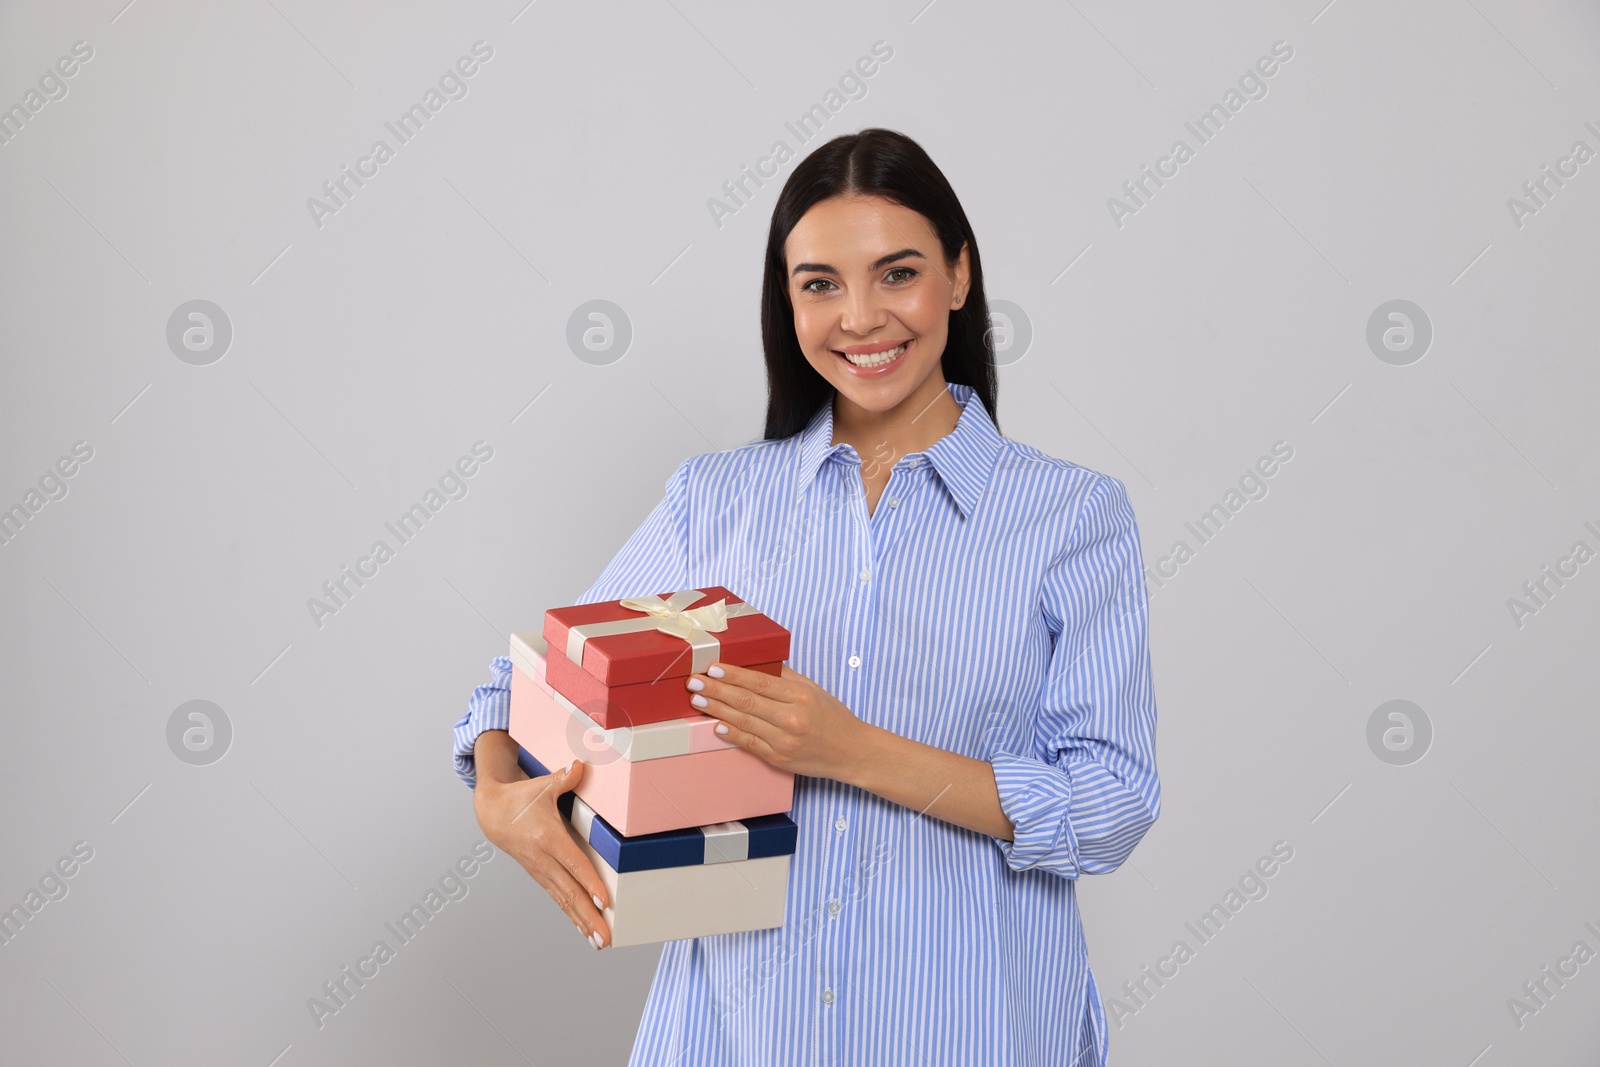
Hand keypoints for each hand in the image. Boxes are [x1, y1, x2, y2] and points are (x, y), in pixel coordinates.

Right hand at [472, 731, 609, 949]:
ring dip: (582, 922)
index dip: (588, 881)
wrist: (491, 813)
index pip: (572, 862)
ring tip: (600, 942)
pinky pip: (558, 898)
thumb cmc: (521, 798)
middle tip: (606, 937)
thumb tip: (579, 767)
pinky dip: (572, 915)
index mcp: (546, 837)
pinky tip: (585, 931)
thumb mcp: (541, 785)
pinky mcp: (540, 876)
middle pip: (569, 890)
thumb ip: (563, 778)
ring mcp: (540, 871)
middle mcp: (543, 859)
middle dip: (588, 916)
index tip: (604, 900)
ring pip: (564, 900)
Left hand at [685, 662, 869, 780]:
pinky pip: (750, 744)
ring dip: (717, 710)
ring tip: (698, 699)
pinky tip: (716, 726)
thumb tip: (757, 662)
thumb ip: (786, 676)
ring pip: (743, 722)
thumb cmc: (832, 717)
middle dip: (716, 690)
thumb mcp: (813, 689)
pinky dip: (731, 734)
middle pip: (746, 701)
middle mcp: (791, 718)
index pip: (759, 682)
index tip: (712, 667)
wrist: (851, 752)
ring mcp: (784, 741)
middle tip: (694, 681)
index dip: (733, 674)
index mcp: (800, 696)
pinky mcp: (779, 759)